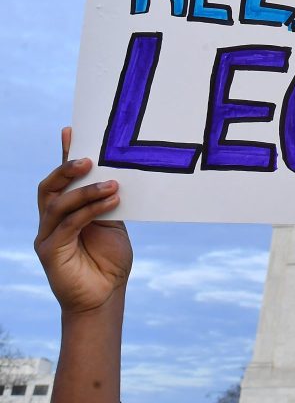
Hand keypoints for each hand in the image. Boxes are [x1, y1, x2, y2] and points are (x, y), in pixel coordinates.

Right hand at [35, 127, 131, 315]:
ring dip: (85, 191)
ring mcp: (47, 236)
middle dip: (66, 169)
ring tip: (113, 184)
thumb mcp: (112, 222)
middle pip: (49, 187)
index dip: (64, 155)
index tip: (72, 130)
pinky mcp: (50, 252)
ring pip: (58, 204)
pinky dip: (90, 211)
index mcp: (65, 210)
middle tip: (89, 158)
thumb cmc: (109, 258)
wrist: (105, 296)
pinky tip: (111, 202)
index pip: (61, 179)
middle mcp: (51, 221)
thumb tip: (115, 172)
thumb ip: (107, 200)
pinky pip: (68, 225)